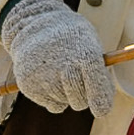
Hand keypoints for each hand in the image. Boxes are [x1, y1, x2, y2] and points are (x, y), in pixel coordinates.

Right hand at [0, 0, 115, 115]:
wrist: (32, 24)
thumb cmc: (70, 37)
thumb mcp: (89, 42)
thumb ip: (99, 70)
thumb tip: (104, 101)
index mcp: (83, 52)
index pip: (95, 83)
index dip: (100, 99)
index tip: (101, 111)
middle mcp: (62, 65)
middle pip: (80, 100)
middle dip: (84, 98)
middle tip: (79, 84)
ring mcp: (43, 76)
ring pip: (66, 103)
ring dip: (68, 96)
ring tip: (60, 73)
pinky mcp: (28, 85)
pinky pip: (53, 106)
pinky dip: (55, 99)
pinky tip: (49, 79)